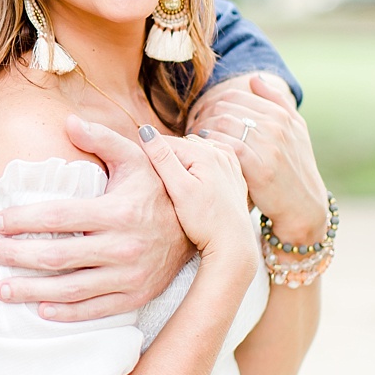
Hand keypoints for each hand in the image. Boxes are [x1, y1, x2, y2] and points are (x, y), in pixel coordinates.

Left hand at [0, 118, 187, 322]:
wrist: (203, 228)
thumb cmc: (159, 189)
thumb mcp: (136, 158)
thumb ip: (103, 139)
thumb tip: (68, 121)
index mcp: (118, 212)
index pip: (59, 216)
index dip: (24, 219)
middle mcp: (124, 246)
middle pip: (58, 256)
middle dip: (18, 256)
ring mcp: (131, 276)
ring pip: (72, 288)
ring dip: (32, 291)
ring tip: (1, 289)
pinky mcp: (137, 296)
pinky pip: (96, 310)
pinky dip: (67, 313)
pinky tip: (40, 310)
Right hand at [137, 129, 257, 269]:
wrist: (233, 244)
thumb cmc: (205, 221)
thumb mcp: (179, 189)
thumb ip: (162, 158)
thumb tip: (145, 130)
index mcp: (205, 153)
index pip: (165, 142)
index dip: (149, 156)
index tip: (141, 173)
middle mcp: (221, 153)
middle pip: (181, 146)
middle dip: (166, 159)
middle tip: (159, 183)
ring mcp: (229, 163)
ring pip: (194, 153)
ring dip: (181, 162)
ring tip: (174, 185)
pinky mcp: (232, 175)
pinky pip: (209, 161)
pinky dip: (197, 167)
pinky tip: (192, 182)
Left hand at [189, 73, 329, 244]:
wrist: (304, 205)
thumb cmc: (294, 166)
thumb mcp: (295, 131)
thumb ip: (276, 102)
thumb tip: (254, 78)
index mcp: (281, 115)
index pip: (233, 97)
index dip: (210, 105)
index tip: (201, 117)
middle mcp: (277, 126)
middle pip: (223, 108)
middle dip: (202, 116)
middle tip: (191, 128)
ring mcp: (269, 146)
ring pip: (221, 124)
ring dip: (201, 131)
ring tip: (194, 141)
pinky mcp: (260, 167)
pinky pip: (225, 146)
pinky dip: (209, 146)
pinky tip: (203, 152)